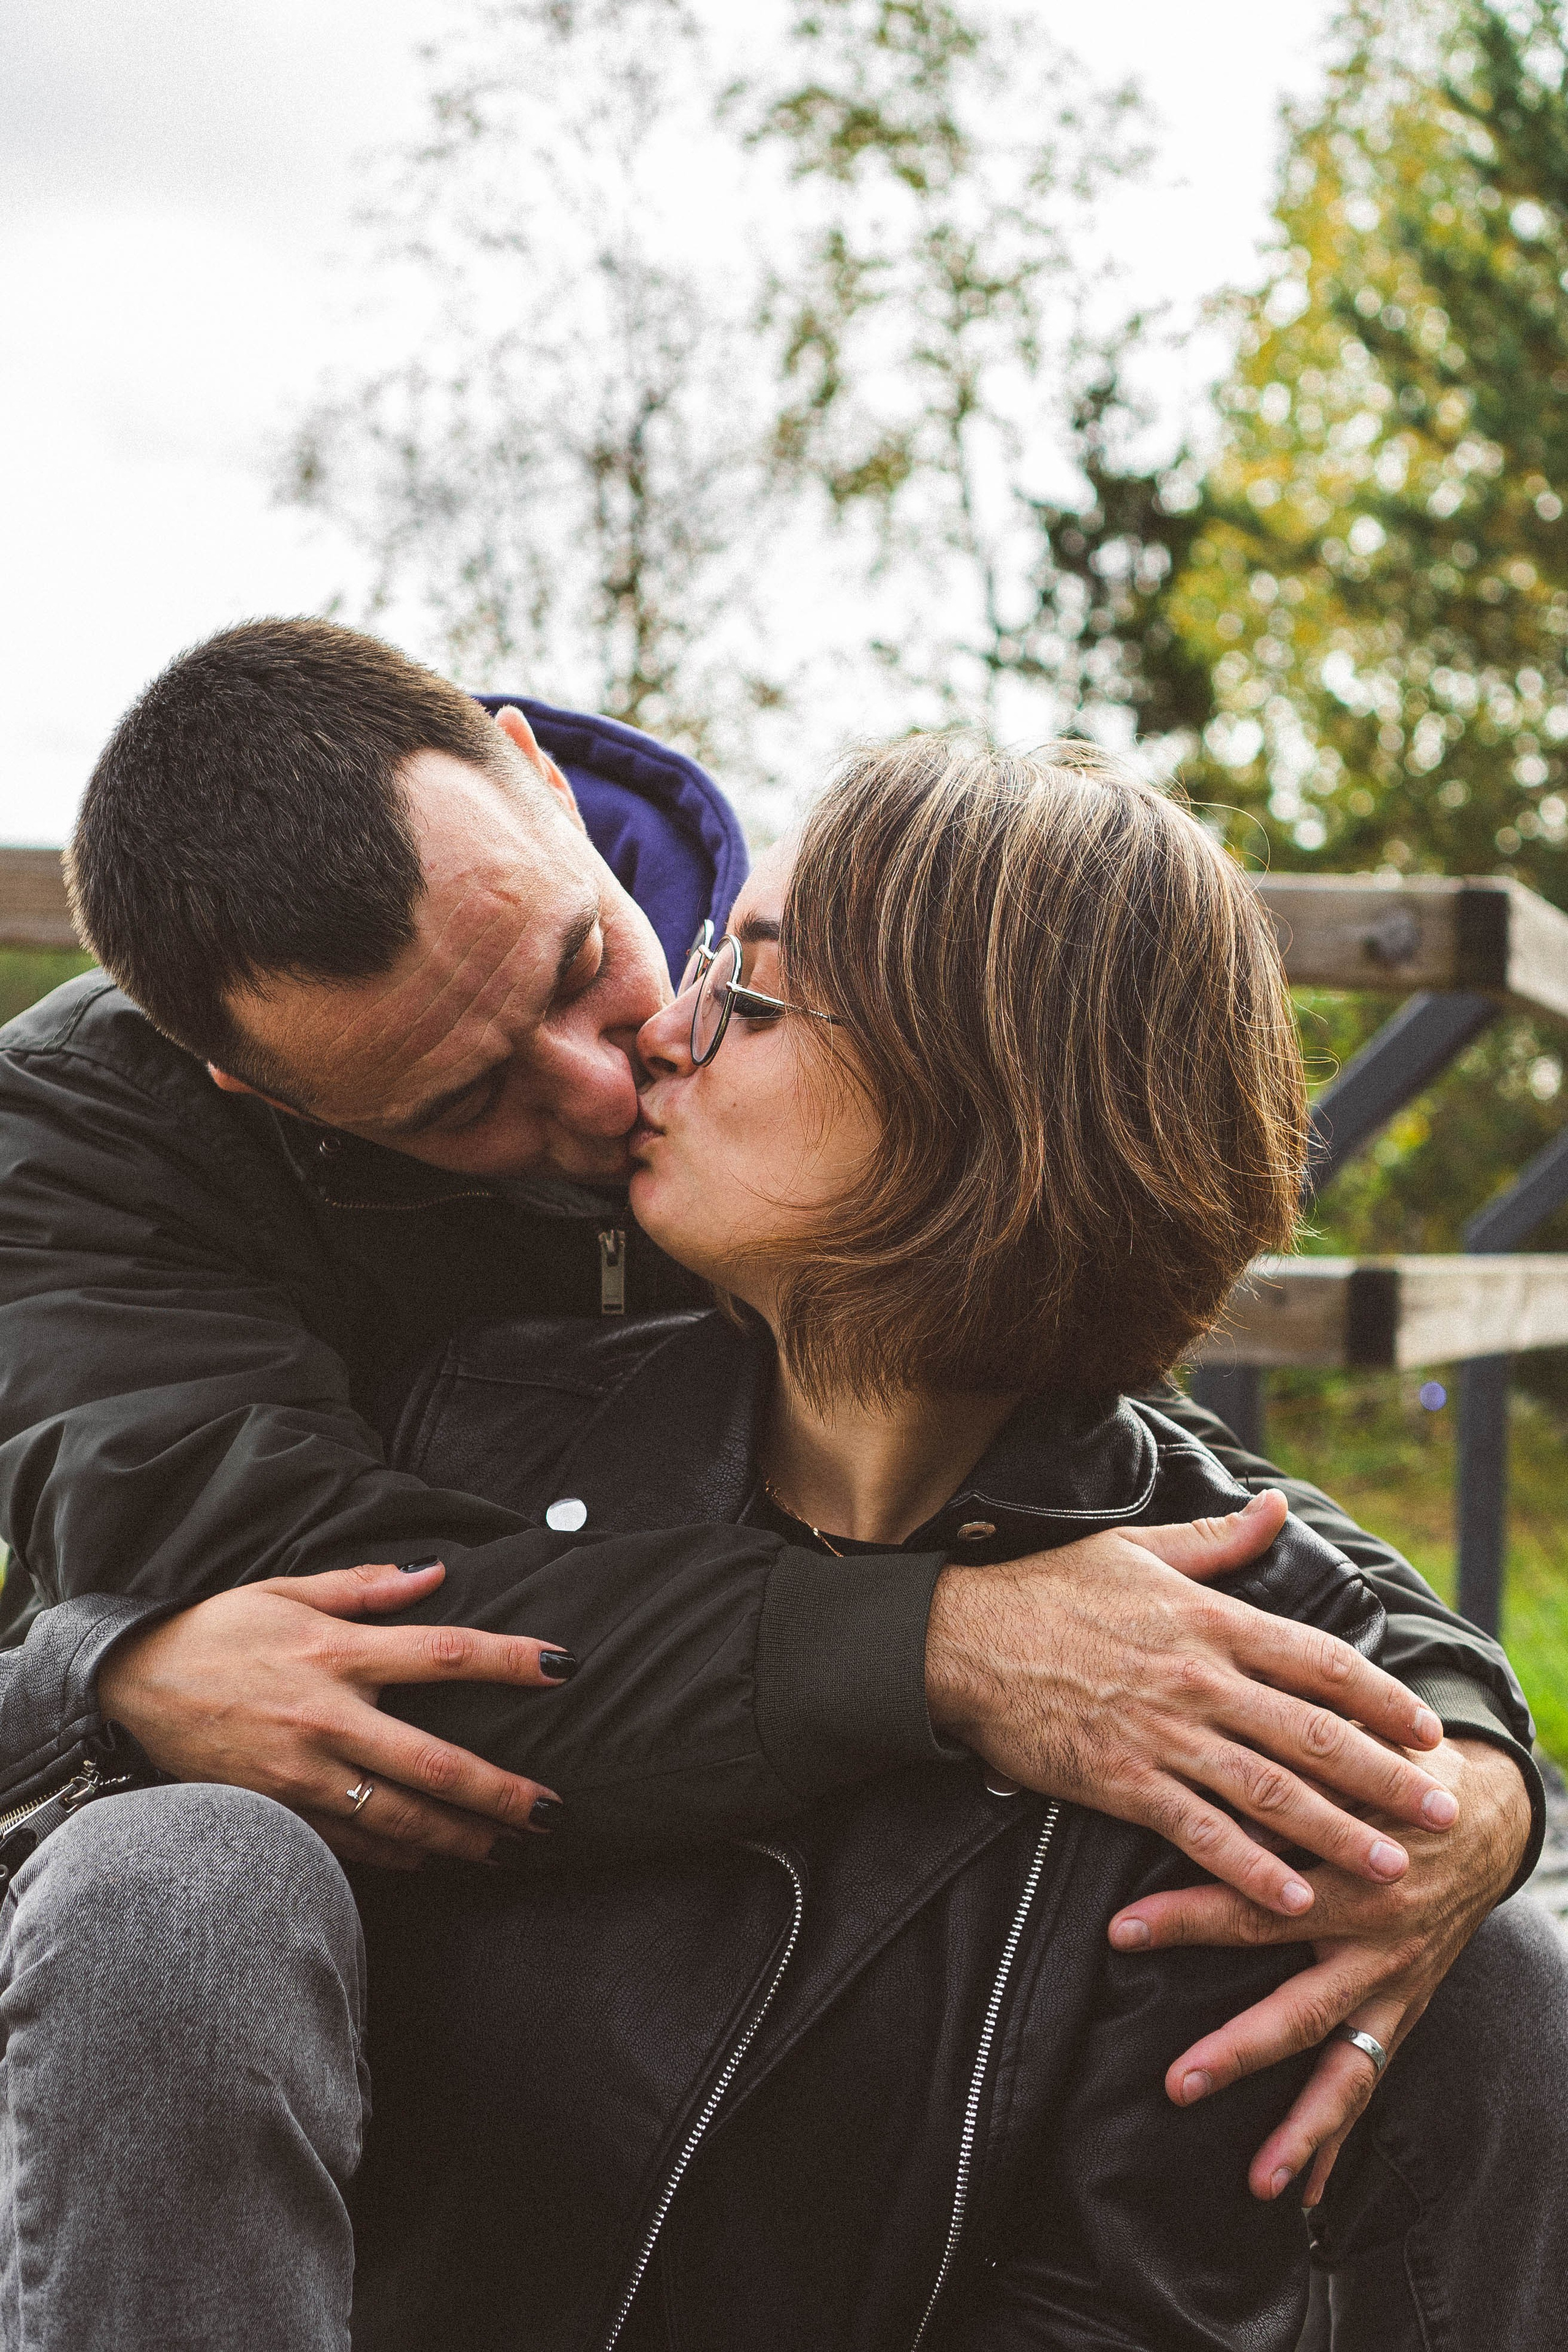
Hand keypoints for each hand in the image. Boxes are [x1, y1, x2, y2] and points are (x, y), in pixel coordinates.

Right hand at [98, 1561, 571, 1870]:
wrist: (129, 1684)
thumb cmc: (217, 1630)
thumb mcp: (288, 1590)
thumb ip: (366, 1587)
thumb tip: (436, 1572)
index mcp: (339, 1653)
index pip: (446, 1654)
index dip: (510, 1661)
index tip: (564, 1669)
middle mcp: (329, 1718)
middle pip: (436, 1764)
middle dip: (503, 1794)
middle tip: (554, 1812)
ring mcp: (303, 1773)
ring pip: (401, 1820)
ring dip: (462, 1839)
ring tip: (508, 1847)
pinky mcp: (278, 1810)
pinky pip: (352, 1844)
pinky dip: (399, 1855)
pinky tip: (433, 1858)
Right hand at [926, 1491, 1456, 1915]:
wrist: (961, 1637)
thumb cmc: (1048, 1588)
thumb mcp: (1137, 1549)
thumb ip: (1216, 1542)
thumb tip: (1274, 1506)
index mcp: (1209, 1620)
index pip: (1318, 1659)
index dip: (1381, 1695)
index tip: (1425, 1728)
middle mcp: (1199, 1678)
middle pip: (1313, 1733)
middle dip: (1385, 1777)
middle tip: (1441, 1811)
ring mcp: (1162, 1733)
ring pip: (1270, 1790)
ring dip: (1336, 1833)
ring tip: (1391, 1867)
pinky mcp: (1121, 1780)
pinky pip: (1199, 1832)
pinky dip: (1250, 1869)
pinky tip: (1291, 1898)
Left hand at [1106, 1735, 1531, 2200]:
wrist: (1482, 1817)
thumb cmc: (1395, 1779)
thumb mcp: (1351, 1769)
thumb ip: (1289, 1789)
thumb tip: (1213, 1800)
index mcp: (1356, 1880)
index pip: (1257, 1905)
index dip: (1187, 1917)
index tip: (1120, 1930)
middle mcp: (1379, 1947)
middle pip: (1300, 2009)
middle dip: (1238, 2050)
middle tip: (1177, 2083)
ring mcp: (1395, 1990)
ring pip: (1344, 2070)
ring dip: (1301, 2127)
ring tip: (1256, 2182)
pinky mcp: (1404, 2013)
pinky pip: (1369, 2081)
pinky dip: (1337, 2139)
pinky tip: (1299, 2192)